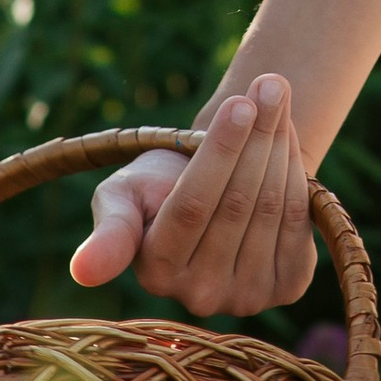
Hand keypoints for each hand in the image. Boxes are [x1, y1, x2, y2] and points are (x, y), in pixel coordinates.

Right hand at [67, 74, 320, 317]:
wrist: (212, 192)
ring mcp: (245, 296)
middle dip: (258, 136)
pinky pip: (298, 219)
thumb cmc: (158, 186)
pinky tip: (285, 139)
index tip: (238, 102)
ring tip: (275, 98)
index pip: (191, 207)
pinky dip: (296, 171)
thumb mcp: (123, 195)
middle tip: (270, 84)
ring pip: (271, 207)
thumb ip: (111, 229)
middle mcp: (199, 295)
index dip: (220, 153)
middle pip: (238, 204)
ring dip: (280, 145)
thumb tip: (81, 272)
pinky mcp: (287, 286)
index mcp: (154, 271)